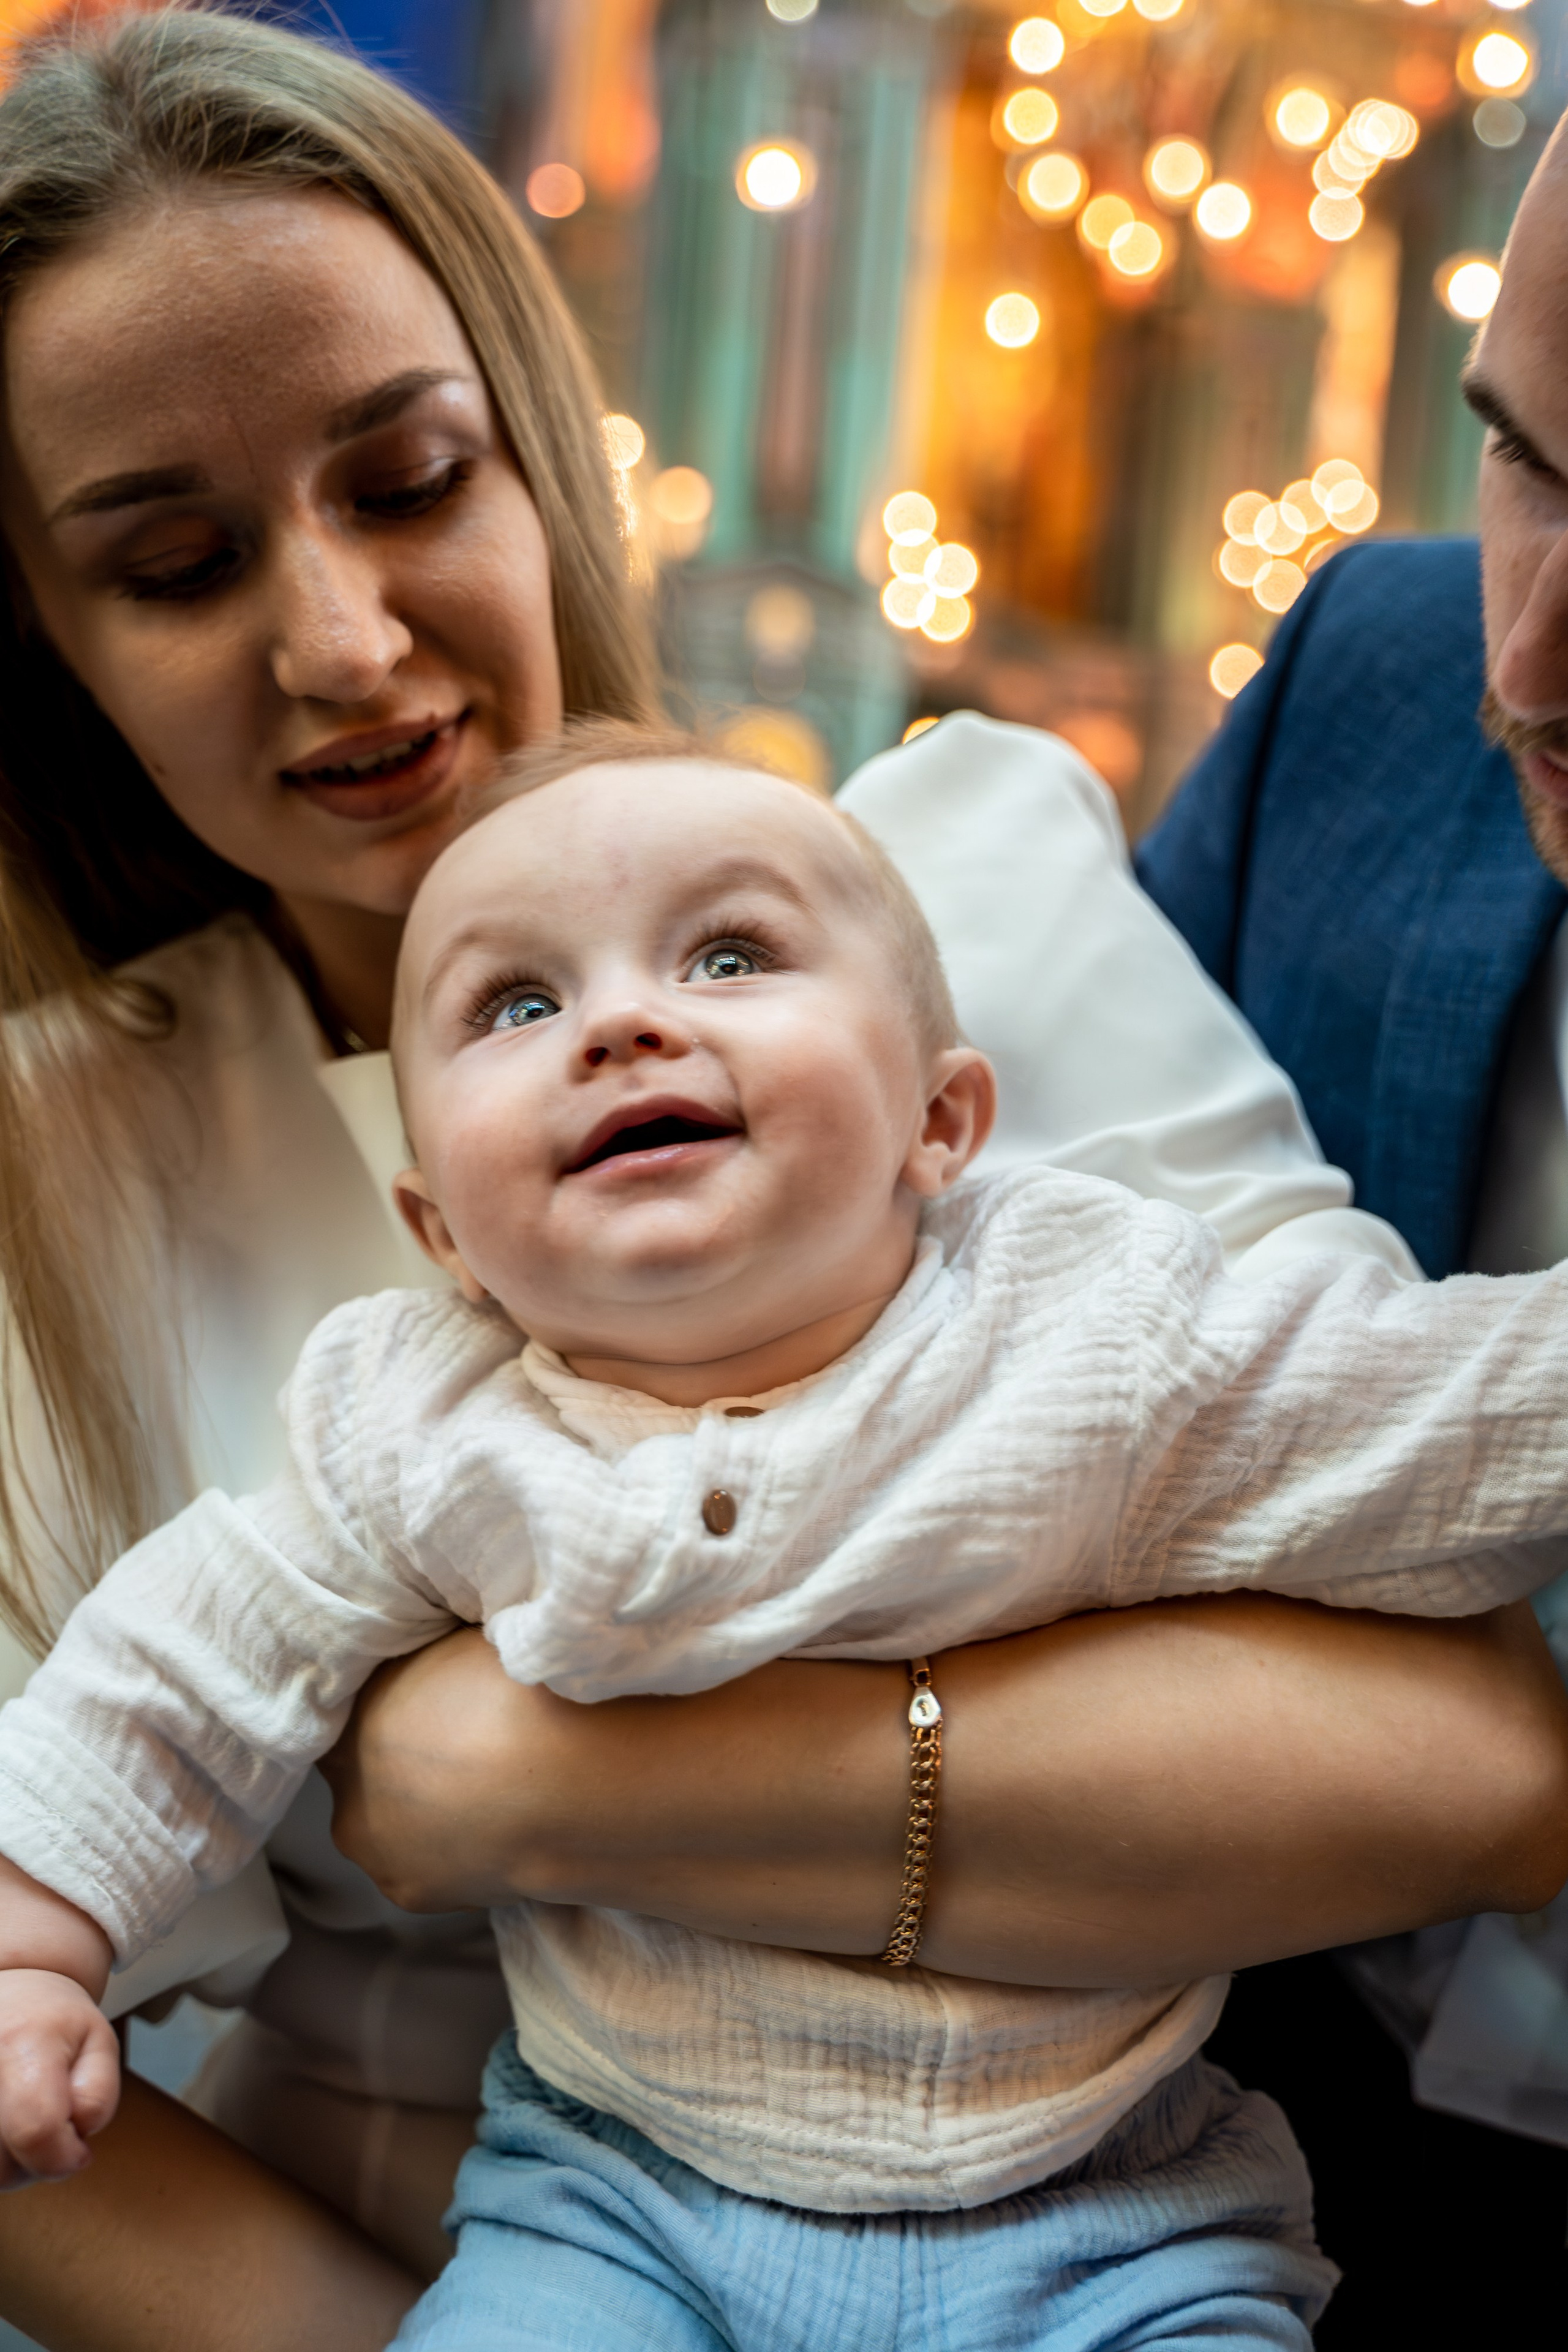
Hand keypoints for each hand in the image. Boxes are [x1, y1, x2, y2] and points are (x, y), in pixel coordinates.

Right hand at [0, 1968, 119, 2186]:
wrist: (5, 1999)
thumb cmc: (53, 2023)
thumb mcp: (98, 2043)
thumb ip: (98, 2095)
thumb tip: (76, 2137)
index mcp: (21, 2042)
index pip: (37, 2130)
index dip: (64, 2156)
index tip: (78, 2147)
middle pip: (4, 2168)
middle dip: (36, 2164)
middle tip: (49, 2127)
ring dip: (9, 2166)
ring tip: (22, 2125)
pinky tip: (4, 2130)